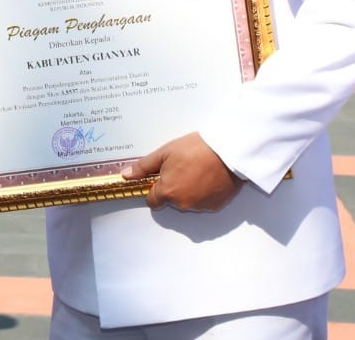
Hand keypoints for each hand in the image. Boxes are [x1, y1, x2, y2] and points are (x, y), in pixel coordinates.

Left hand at [122, 133, 243, 211]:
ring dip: (189, 190)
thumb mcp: (164, 152)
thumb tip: (126, 175)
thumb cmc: (196, 148)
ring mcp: (201, 206)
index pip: (152, 200)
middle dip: (173, 186)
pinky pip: (203, 202)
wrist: (228, 149)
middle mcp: (183, 204)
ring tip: (198, 169)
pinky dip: (204, 192)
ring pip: (187, 201)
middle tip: (182, 167)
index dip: (155, 187)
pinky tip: (208, 177)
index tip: (161, 176)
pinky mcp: (216, 205)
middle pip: (171, 200)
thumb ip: (144, 167)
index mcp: (168, 192)